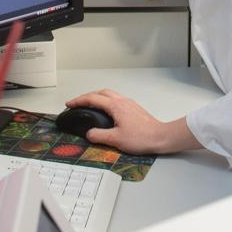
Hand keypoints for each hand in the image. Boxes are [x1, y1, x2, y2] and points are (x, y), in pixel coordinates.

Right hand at [64, 89, 200, 154]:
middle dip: (87, 96)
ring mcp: (129, 103)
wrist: (161, 137)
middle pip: (101, 92)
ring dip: (97, 97)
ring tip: (89, 105)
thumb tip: (89, 133)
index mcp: (116, 106)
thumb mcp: (116, 139)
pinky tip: (106, 111)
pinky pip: (116, 99)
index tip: (70, 104)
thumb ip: (99, 136)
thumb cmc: (142, 137)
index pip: (93, 99)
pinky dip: (106, 101)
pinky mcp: (134, 108)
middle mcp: (122, 101)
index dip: (79, 100)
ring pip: (109, 94)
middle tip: (77, 103)